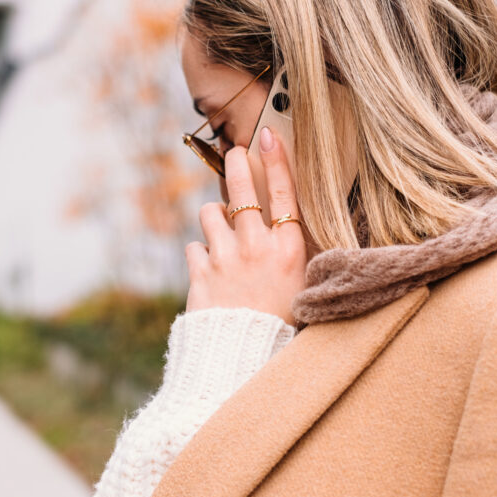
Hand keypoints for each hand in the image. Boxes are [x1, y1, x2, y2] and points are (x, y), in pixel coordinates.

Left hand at [184, 127, 307, 326]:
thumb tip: (288, 231)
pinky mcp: (200, 274)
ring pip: (210, 213)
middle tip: (234, 154)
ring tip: (222, 232)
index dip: (275, 160)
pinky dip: (200, 253)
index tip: (267, 136)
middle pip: (241, 191)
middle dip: (235, 165)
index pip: (282, 193)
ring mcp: (224, 258)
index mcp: (287, 250)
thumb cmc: (281, 327)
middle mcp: (255, 248)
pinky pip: (194, 247)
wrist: (243, 360)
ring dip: (214, 217)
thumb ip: (293, 256)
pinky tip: (210, 268)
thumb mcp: (302, 288)